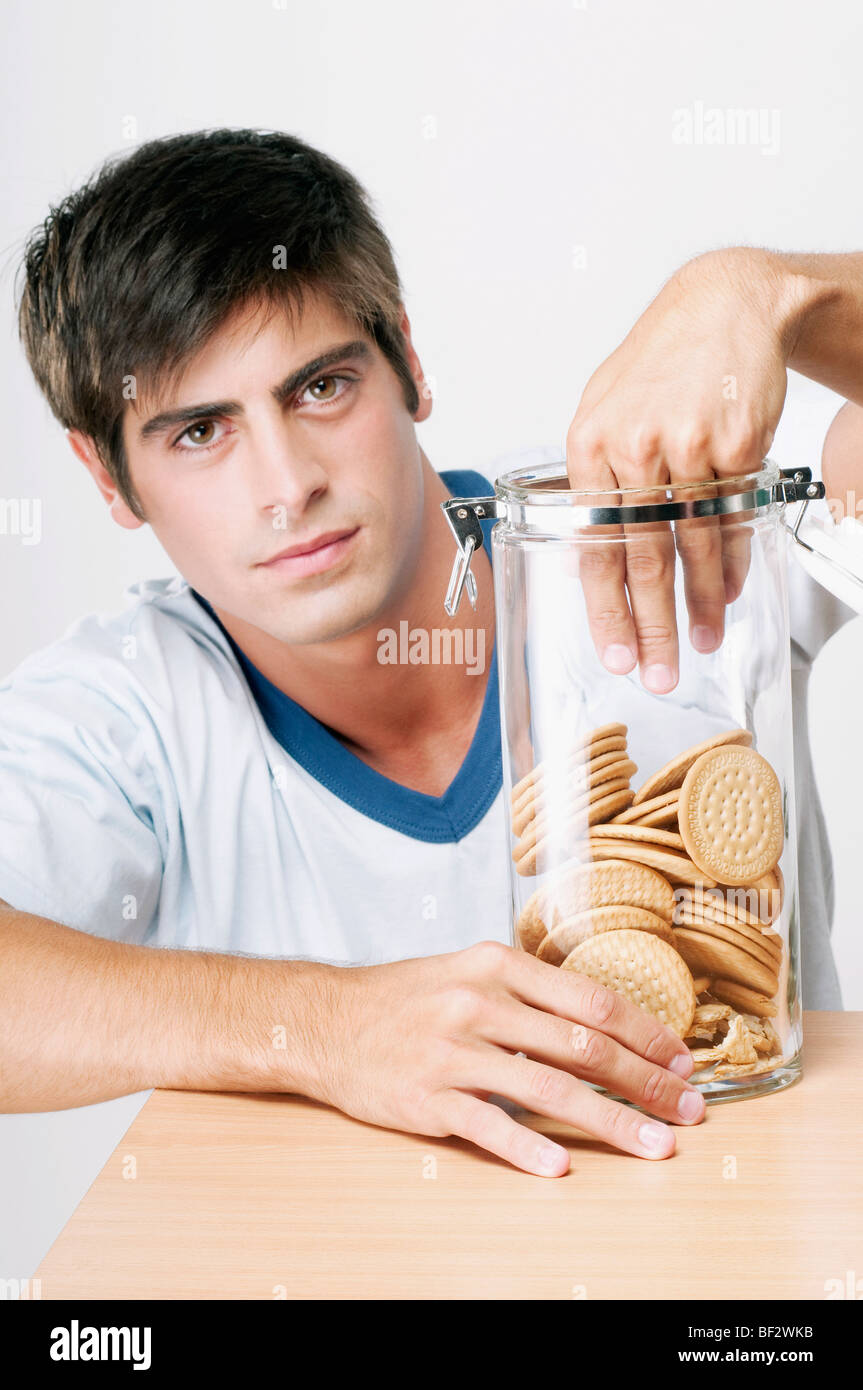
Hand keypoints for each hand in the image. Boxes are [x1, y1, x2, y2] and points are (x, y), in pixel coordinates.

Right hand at [312, 940, 704, 1176]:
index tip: (681, 1061)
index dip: (645, 1034)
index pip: (591, 1001)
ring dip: (611, 1121)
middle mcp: (480, 1003)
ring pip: (549, 1088)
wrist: (327, 1021)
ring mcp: (452, 1051)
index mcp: (498, 966)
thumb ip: (529, 994)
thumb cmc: (407, 999)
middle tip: (688, 1109)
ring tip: (653, 1145)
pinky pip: (487, 1125)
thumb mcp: (468, 972)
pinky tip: (560, 1166)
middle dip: (646, 1082)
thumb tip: (604, 1027)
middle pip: (583, 1046)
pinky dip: (527, 1146)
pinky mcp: (427, 1096)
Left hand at [566, 248, 801, 691]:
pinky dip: (733, 562)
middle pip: (643, 558)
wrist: (723, 305)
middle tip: (658, 671)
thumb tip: (589, 551)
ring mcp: (689, 446)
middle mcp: (635, 448)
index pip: (593, 546)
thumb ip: (594, 480)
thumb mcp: (604, 410)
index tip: (615, 651)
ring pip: (694, 546)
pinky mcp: (737, 443)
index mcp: (590, 446)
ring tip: (701, 641)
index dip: (606, 608)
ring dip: (701, 604)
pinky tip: (730, 591)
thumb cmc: (659, 362)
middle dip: (652, 626)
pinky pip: (732, 520)